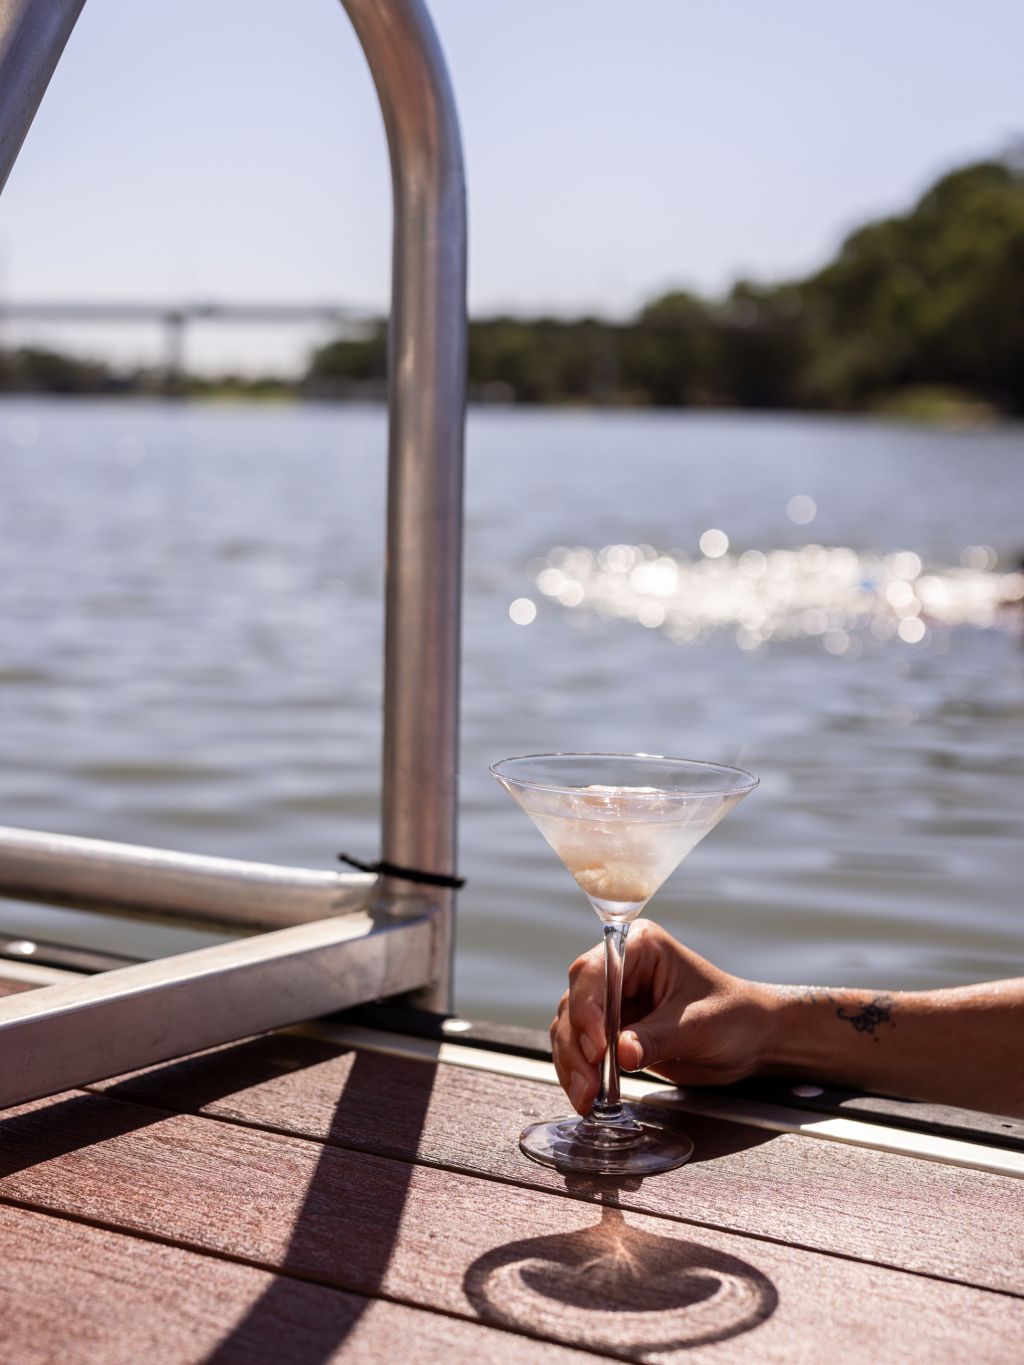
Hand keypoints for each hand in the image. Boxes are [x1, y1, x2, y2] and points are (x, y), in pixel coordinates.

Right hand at [550, 920, 774, 1113]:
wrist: (751, 1040)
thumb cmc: (733, 1017)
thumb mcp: (697, 1026)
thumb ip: (657, 1038)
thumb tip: (621, 1054)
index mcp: (639, 947)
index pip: (595, 971)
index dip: (589, 1010)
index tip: (599, 1049)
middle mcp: (618, 968)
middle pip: (576, 1001)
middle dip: (577, 1046)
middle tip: (589, 1084)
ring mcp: (613, 1000)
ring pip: (571, 1028)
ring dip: (572, 1064)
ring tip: (588, 1097)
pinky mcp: (612, 1030)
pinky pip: (581, 1048)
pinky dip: (580, 1072)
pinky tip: (589, 1095)